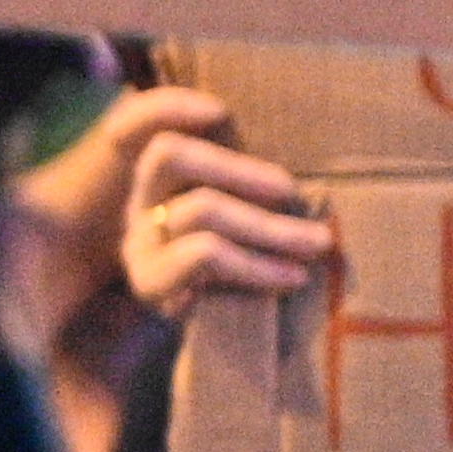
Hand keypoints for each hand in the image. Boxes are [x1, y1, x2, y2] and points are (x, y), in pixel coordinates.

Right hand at [121, 92, 333, 311]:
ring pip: (201, 208)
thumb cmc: (262, 266)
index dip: (166, 106)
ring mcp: (139, 240)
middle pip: (168, 155)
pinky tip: (292, 276)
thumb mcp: (261, 212)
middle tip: (292, 191)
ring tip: (318, 243)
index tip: (217, 111)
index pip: (134, 123)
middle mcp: (141, 200)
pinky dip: (255, 264)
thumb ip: (257, 177)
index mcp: (166, 174)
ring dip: (269, 226)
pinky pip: (202, 254)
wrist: (242, 344)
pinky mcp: (150, 282)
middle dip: (237, 167)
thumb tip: (294, 145)